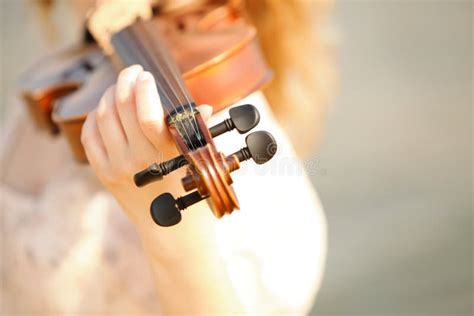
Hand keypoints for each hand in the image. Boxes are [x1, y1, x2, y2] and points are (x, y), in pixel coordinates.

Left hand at [81, 65, 211, 224]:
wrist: (173, 235)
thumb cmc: (194, 197)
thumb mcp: (202, 165)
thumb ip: (198, 132)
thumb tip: (203, 107)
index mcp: (163, 156)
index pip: (144, 113)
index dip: (143, 88)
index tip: (147, 75)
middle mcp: (135, 160)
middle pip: (119, 107)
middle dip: (124, 81)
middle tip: (133, 72)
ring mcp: (115, 168)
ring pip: (102, 117)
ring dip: (110, 95)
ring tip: (122, 88)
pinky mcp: (104, 174)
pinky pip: (89, 136)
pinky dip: (95, 117)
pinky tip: (107, 111)